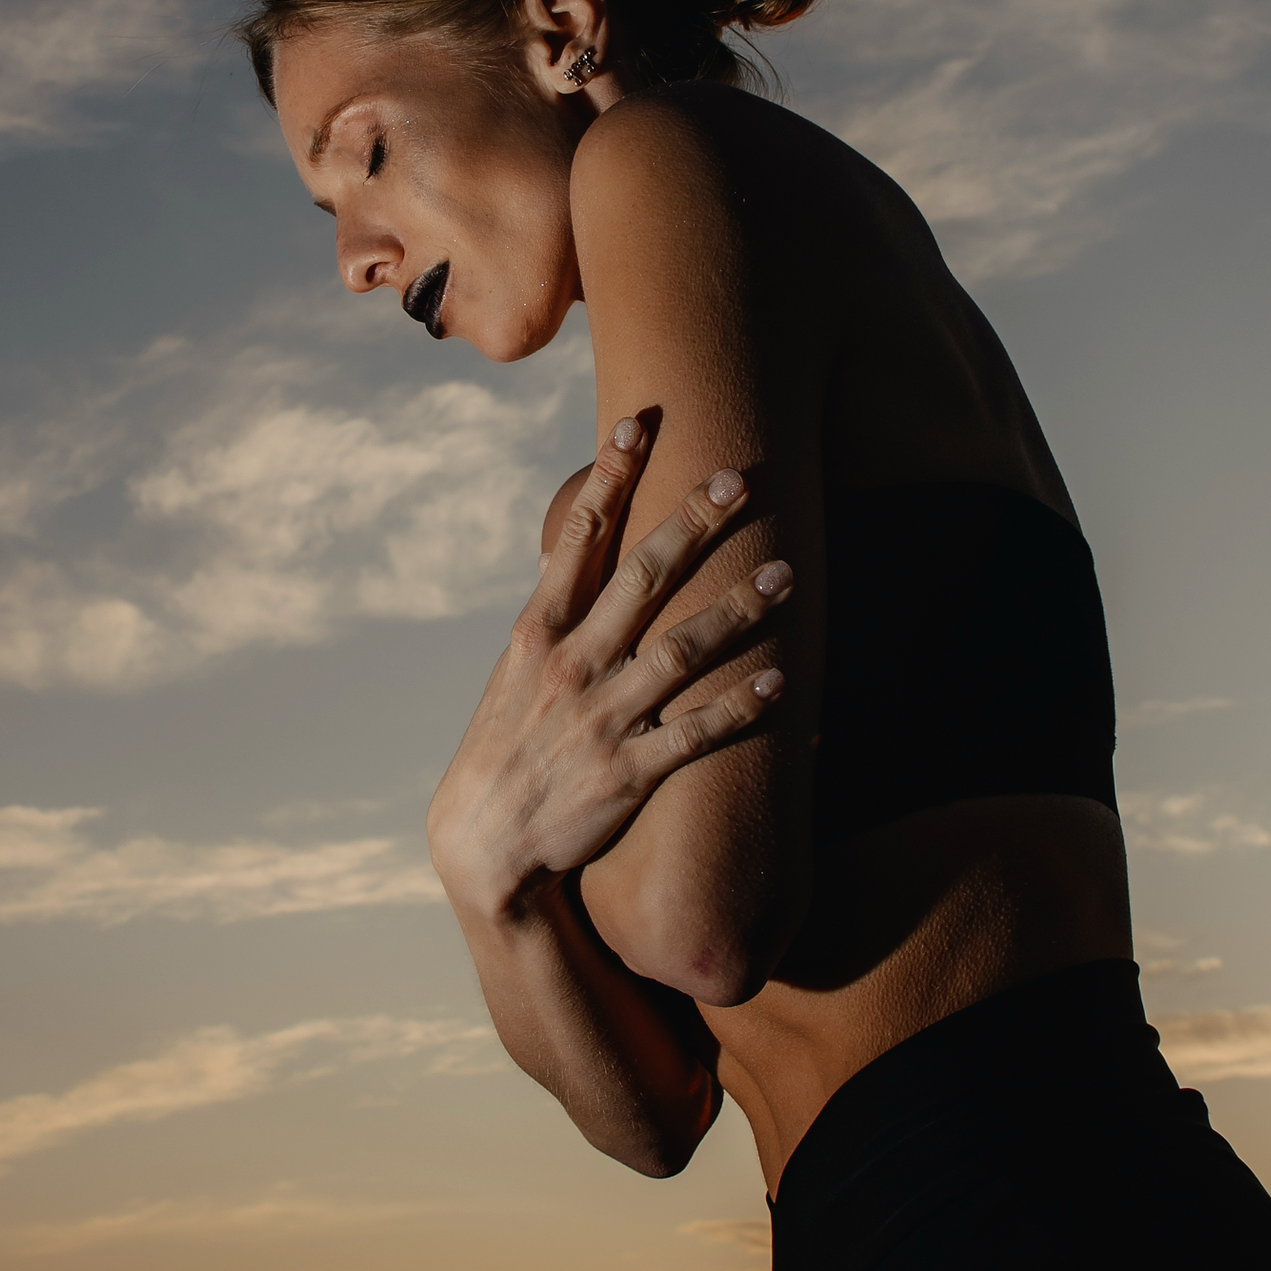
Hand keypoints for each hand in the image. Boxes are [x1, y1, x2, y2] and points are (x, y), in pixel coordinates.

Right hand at [426, 419, 790, 929]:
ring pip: (681, 651)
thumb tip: (571, 548)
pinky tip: (780, 680)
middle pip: (641, 579)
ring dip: (738, 610)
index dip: (608, 480)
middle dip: (691, 524)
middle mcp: (572, 665)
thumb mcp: (514, 669)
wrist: (483, 844)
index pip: (578, 539)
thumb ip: (553, 611)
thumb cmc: (506, 744)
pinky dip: (738, 706)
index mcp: (539, 632)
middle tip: (737, 478)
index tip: (636, 425)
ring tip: (787, 574)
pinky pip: (695, 734)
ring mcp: (602, 718)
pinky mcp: (629, 772)